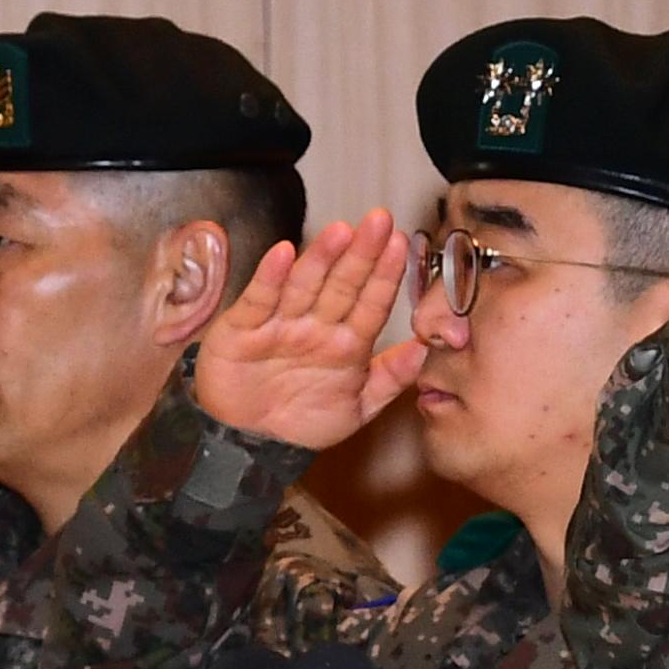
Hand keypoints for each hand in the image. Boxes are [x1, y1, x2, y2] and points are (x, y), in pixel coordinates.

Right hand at [191, 210, 423, 450]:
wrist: (250, 446)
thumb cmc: (303, 423)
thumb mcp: (357, 408)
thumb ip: (390, 379)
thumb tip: (425, 351)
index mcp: (347, 342)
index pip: (372, 302)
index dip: (386, 274)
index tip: (402, 245)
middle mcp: (316, 325)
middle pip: (342, 284)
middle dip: (362, 253)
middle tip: (380, 222)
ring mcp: (280, 324)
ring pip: (304, 285)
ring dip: (321, 258)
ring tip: (341, 231)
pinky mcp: (243, 329)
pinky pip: (259, 300)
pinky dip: (270, 277)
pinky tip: (283, 253)